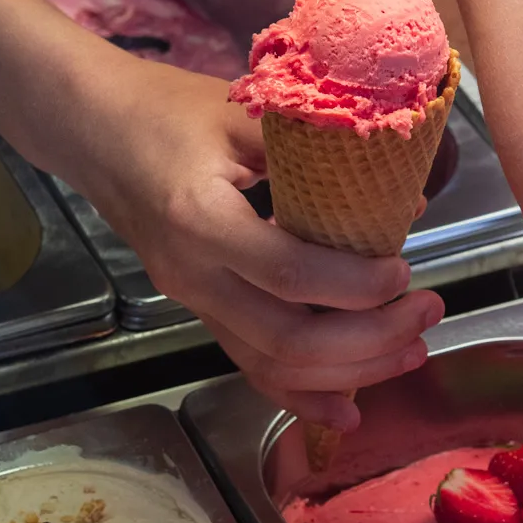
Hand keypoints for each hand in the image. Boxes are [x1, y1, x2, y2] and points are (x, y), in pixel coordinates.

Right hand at [48, 57, 444, 429]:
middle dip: (370, 339)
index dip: (354, 284)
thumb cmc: (170, 112)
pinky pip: (254, 370)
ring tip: (411, 352)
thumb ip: (320, 152)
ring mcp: (195, 303)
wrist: (94, 134)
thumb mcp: (243, 111)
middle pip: (288, 340)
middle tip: (427, 312)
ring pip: (275, 367)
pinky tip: (348, 410)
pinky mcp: (202, 315)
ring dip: (351, 372)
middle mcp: (195, 276)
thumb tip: (406, 200)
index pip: (288, 273)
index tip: (404, 271)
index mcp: (202, 220)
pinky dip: (303, 396)